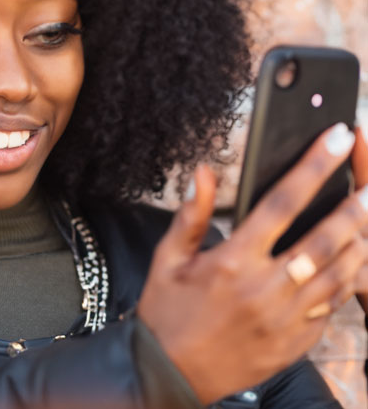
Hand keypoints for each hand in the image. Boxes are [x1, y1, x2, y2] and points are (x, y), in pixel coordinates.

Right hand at [137, 123, 367, 403]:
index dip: (313, 168)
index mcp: (232, 261)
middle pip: (323, 239)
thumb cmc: (166, 312)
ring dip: (359, 243)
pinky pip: (332, 307)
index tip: (335, 141)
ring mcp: (284, 318)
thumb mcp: (168, 258)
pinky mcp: (295, 341)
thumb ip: (192, 214)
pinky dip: (347, 281)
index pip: (281, 203)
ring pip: (338, 274)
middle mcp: (264, 288)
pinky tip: (354, 264)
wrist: (170, 372)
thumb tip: (204, 172)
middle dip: (353, 208)